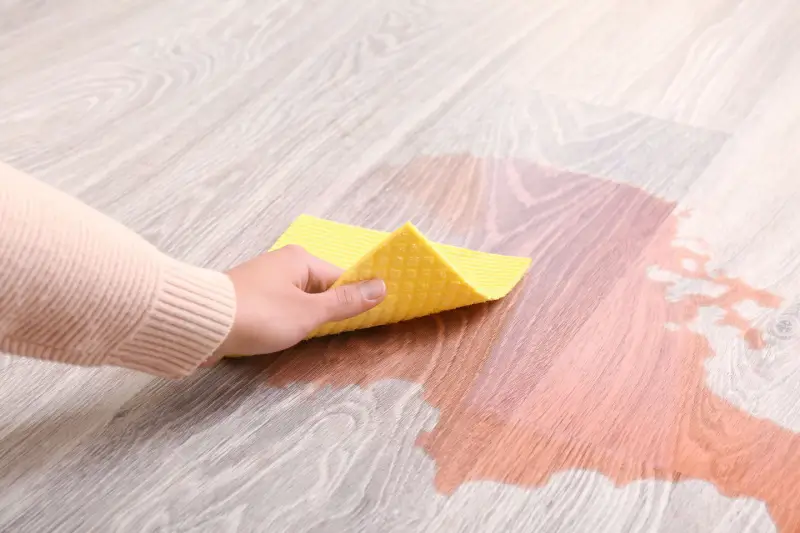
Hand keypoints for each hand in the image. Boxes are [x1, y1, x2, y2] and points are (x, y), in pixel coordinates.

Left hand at [206, 245, 385, 364]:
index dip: (353, 300)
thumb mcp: (310, 312)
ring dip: (304, 320)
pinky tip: (281, 336)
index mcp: (301, 259)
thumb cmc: (261, 315)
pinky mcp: (246, 298)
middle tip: (335, 337)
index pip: (340, 278)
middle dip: (327, 312)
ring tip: (305, 339)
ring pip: (298, 300)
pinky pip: (277, 308)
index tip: (366, 322)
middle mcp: (282, 263)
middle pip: (319, 289)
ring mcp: (262, 280)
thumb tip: (382, 286)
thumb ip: (345, 302)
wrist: (201, 323)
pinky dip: (284, 322)